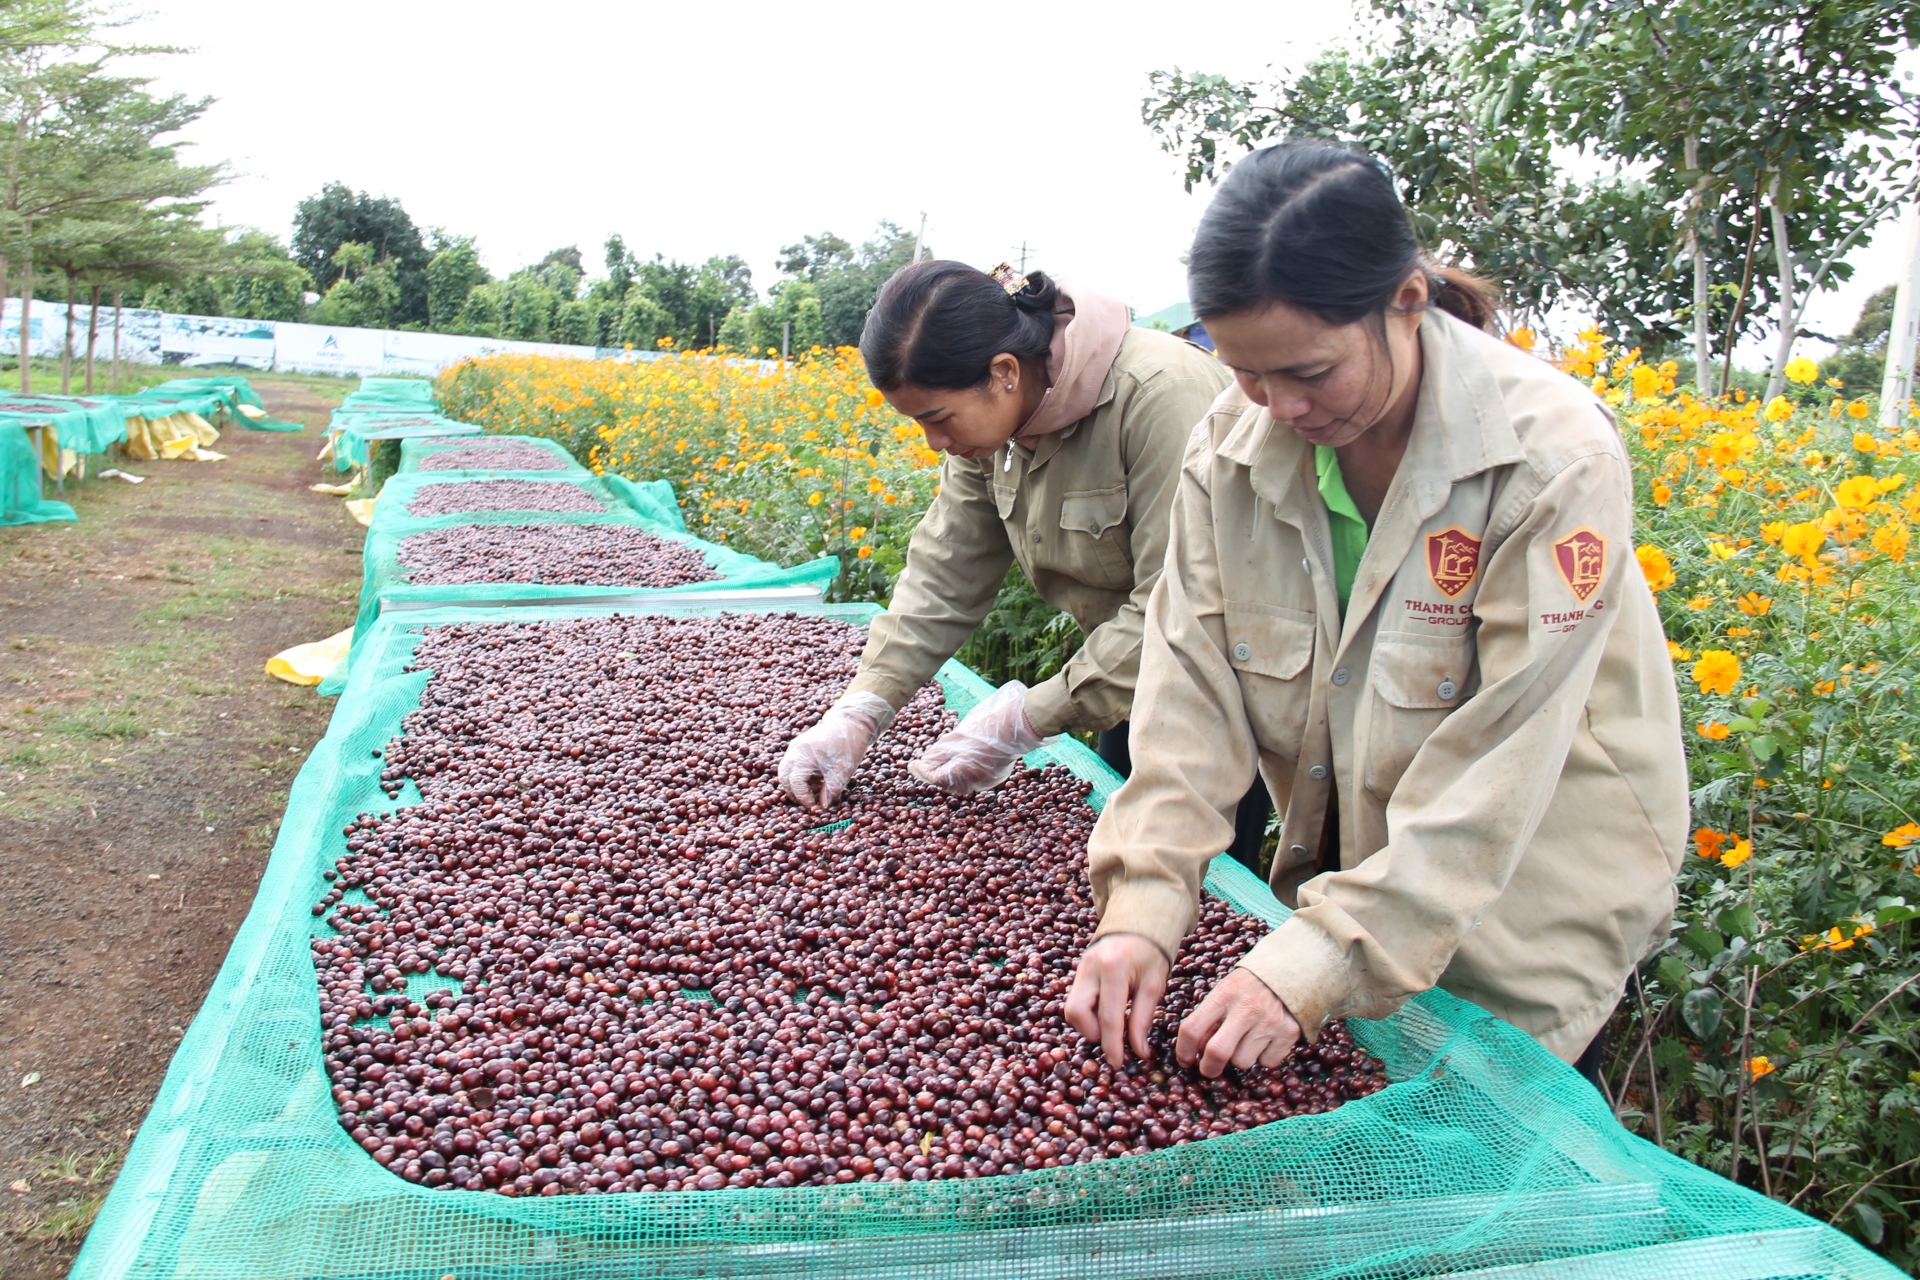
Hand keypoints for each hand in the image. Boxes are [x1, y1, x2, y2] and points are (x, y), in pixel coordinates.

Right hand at [777, 697, 884, 809]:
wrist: (851, 724)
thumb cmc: (848, 747)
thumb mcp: (842, 772)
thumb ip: (831, 791)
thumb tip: (822, 808)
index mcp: (803, 755)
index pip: (795, 782)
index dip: (803, 797)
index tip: (815, 807)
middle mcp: (794, 750)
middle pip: (784, 777)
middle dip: (795, 793)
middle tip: (810, 803)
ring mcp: (795, 746)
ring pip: (786, 771)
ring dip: (796, 785)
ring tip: (813, 792)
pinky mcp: (799, 745)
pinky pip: (792, 764)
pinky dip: (799, 775)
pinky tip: (816, 780)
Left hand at [908, 680, 1049, 794]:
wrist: (1018, 724)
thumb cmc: (985, 726)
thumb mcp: (956, 736)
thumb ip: (939, 752)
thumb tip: (926, 761)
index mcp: (962, 772)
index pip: (935, 777)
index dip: (921, 771)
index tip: (912, 764)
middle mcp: (975, 782)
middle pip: (948, 784)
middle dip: (935, 774)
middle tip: (924, 764)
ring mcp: (988, 781)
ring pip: (962, 783)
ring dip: (950, 774)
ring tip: (941, 761)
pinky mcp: (997, 776)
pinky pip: (976, 779)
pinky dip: (965, 773)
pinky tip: (961, 761)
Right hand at [1064, 933, 1169, 1068]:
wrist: (1138, 923)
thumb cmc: (1151, 954)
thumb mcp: (1154, 985)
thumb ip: (1143, 1018)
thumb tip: (1139, 1052)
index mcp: (1114, 968)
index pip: (1108, 1017)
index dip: (1111, 1045)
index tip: (1117, 1064)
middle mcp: (1090, 967)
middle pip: (1077, 1012)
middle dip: (1092, 1033)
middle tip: (1112, 1039)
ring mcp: (1080, 968)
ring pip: (1071, 1009)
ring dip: (1088, 1024)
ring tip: (1111, 1024)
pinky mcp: (1077, 971)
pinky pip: (1074, 1000)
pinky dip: (1088, 1014)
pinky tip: (1105, 1012)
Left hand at [1177, 967, 1301, 1077]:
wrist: (1288, 973)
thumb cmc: (1247, 987)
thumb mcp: (1224, 992)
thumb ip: (1209, 1019)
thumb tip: (1195, 1052)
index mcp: (1224, 995)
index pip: (1192, 1028)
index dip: (1183, 1050)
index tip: (1184, 1060)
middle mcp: (1246, 1008)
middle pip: (1218, 1052)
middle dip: (1209, 1068)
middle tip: (1208, 1069)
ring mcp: (1269, 1022)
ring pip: (1242, 1061)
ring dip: (1239, 1058)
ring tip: (1245, 1041)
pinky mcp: (1288, 1033)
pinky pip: (1267, 1062)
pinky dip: (1263, 1058)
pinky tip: (1265, 1041)